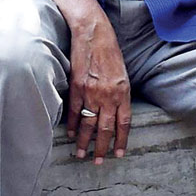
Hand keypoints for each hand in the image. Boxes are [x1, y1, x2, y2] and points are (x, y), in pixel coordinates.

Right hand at [67, 14, 130, 160]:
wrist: (93, 33)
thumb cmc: (110, 51)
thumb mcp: (122, 73)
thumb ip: (120, 93)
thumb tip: (116, 112)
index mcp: (123, 92)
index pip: (124, 123)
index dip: (121, 140)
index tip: (118, 154)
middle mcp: (108, 95)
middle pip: (105, 128)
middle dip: (102, 148)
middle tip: (98, 161)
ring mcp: (91, 92)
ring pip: (88, 124)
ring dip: (85, 142)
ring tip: (81, 154)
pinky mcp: (76, 87)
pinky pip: (74, 111)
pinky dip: (73, 125)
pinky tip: (71, 134)